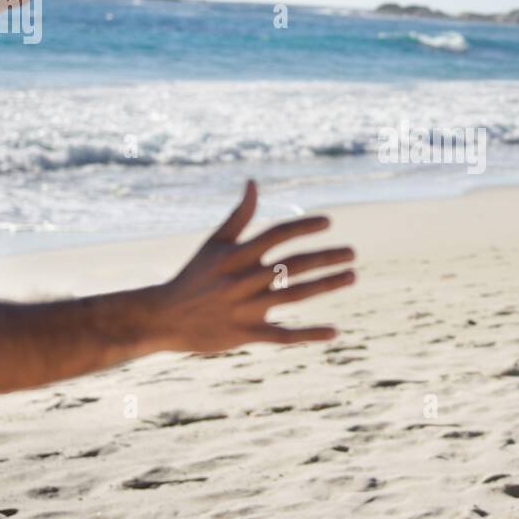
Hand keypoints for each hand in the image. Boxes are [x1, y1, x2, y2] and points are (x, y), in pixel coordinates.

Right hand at [157, 180, 355, 352]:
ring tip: (352, 276)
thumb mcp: (214, 243)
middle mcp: (243, 281)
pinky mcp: (247, 334)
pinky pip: (284, 335)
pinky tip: (334, 332)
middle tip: (353, 253)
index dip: (304, 226)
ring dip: (327, 285)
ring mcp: (246, 309)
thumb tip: (254, 182)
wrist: (165, 318)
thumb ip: (239, 214)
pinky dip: (310, 334)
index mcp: (236, 256)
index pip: (277, 235)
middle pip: (294, 266)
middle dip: (327, 258)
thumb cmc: (195, 275)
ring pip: (295, 296)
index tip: (329, 222)